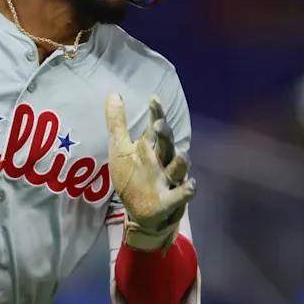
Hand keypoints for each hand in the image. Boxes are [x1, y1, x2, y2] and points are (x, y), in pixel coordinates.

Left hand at [105, 92, 194, 251]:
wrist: (140, 211)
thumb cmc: (134, 176)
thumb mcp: (121, 149)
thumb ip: (117, 123)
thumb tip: (113, 92)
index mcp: (150, 148)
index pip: (155, 128)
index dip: (156, 113)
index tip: (153, 99)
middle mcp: (162, 161)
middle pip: (167, 145)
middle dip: (165, 135)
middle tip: (158, 125)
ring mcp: (168, 180)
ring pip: (178, 168)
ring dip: (180, 162)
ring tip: (180, 154)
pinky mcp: (170, 201)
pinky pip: (182, 195)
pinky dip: (186, 191)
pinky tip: (190, 186)